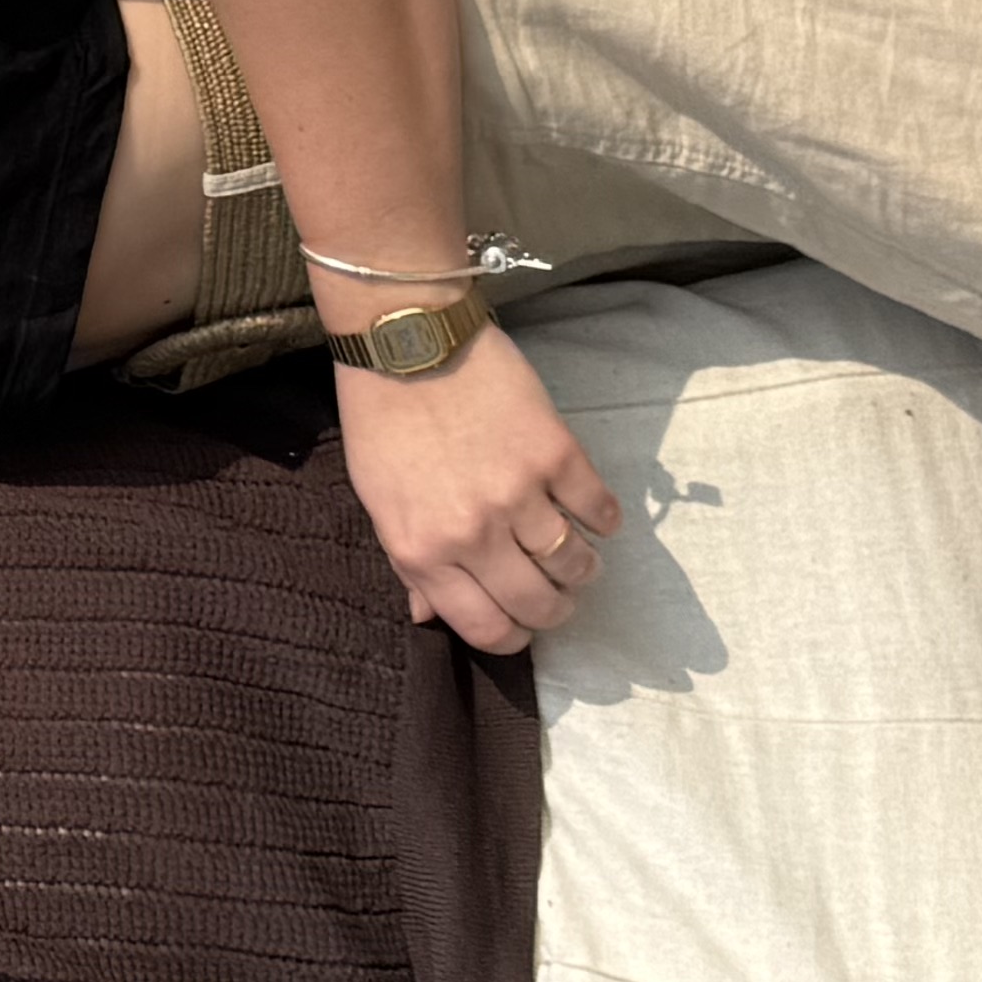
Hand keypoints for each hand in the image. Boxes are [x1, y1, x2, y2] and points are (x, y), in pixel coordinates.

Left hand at [333, 323, 618, 651]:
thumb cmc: (383, 422)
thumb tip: (428, 614)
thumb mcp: (378, 501)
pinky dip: (603, 519)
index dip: (512, 636)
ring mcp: (519, 494)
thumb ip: (409, 563)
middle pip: (539, 604)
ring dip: (583, 568)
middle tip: (560, 597)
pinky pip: (599, 510)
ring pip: (575, 563)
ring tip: (579, 558)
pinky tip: (593, 515)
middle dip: (556, 609)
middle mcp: (472, 533)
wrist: (408, 345)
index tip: (523, 624)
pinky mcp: (557, 455)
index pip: (485, 627)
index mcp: (422, 551)